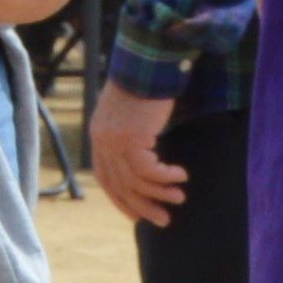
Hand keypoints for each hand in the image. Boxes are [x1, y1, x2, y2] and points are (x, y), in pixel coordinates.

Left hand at [90, 83, 187, 226]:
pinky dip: (165, 177)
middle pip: (120, 185)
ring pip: (136, 181)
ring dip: (159, 194)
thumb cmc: (147, 84)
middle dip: (142, 206)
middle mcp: (103, 141)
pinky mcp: (131, 138)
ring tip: (179, 199)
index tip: (138, 215)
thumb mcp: (134, 115)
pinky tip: (182, 176)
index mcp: (100, 136)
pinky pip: (148, 170)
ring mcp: (115, 140)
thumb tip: (148, 159)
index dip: (121, 199)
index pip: (106, 178)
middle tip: (163, 221)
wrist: (148, 61)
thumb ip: (133, 136)